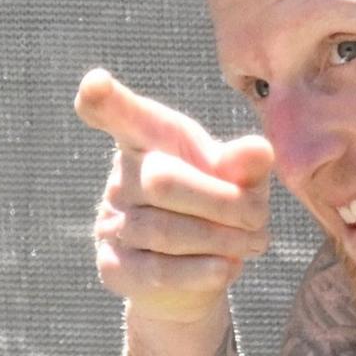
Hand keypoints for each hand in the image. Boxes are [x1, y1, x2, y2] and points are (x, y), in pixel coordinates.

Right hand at [75, 68, 275, 330]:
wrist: (202, 271)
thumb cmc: (220, 206)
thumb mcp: (241, 179)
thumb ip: (247, 163)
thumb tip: (259, 151)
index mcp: (149, 138)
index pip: (119, 113)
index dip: (104, 99)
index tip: (95, 84)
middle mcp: (122, 176)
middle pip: (162, 181)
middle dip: (222, 202)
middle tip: (259, 217)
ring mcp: (111, 223)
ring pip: (166, 231)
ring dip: (221, 239)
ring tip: (255, 242)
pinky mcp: (114, 267)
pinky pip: (157, 271)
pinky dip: (201, 271)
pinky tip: (228, 267)